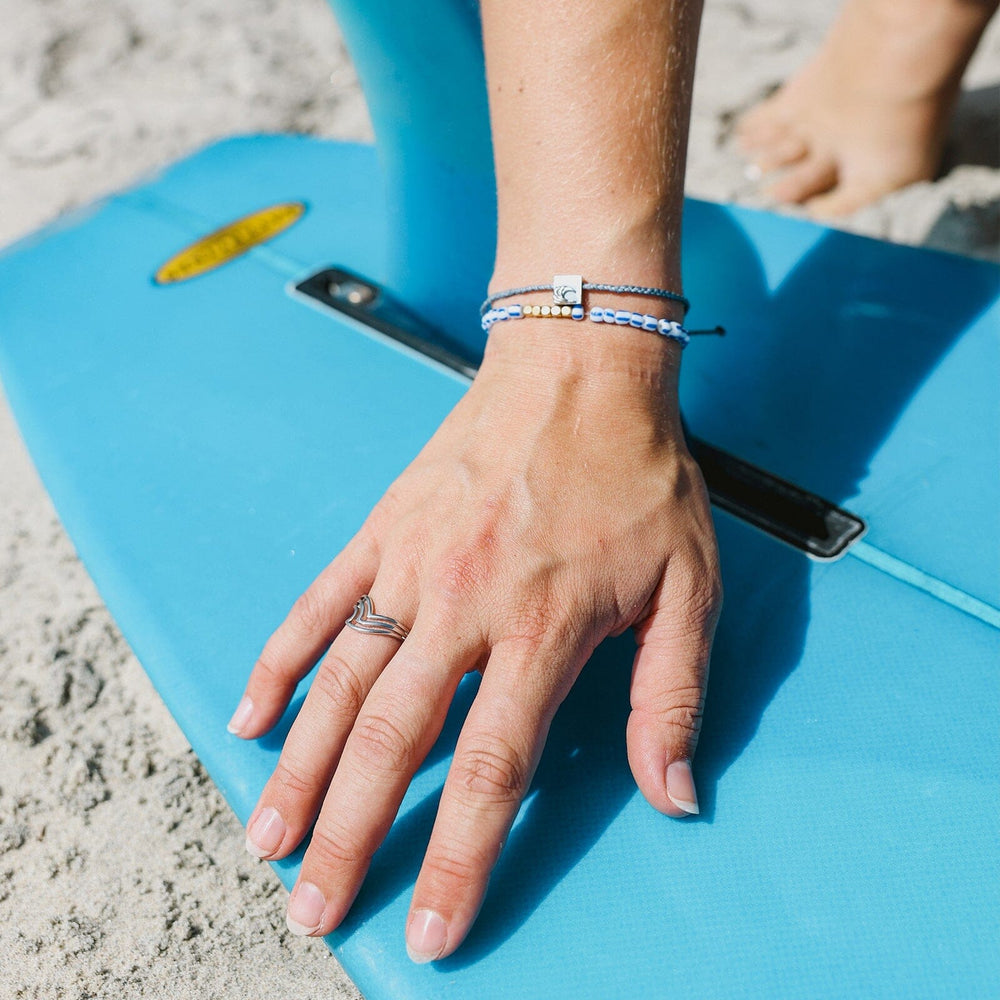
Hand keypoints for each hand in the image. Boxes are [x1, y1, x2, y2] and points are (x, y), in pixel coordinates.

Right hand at [228, 322, 721, 960]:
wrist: (579, 371)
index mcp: (542, 628)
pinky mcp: (383, 531)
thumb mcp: (688, 585)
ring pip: (341, 682)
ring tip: (266, 839)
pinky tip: (251, 715)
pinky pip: (319, 604)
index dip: (458, 858)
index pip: (494, 769)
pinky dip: (281, 661)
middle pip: (395, 740)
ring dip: (301, 767)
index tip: (427, 929)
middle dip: (351, 836)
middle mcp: (464, 605)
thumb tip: (674, 794)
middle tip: (312, 911)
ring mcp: (412, 566)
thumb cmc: (637, 476)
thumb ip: (673, 694)